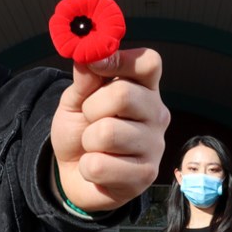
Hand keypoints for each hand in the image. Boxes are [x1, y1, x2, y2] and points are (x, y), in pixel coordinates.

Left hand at [51, 48, 169, 211]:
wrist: (73, 173)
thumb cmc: (81, 130)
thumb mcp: (76, 100)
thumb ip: (85, 78)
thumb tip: (90, 57)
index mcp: (144, 89)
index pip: (149, 63)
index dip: (120, 59)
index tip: (94, 65)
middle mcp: (157, 114)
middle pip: (123, 95)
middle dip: (91, 107)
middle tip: (89, 119)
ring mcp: (155, 146)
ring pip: (107, 133)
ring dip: (87, 141)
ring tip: (93, 146)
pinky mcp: (146, 175)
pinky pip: (100, 165)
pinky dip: (87, 167)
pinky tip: (98, 168)